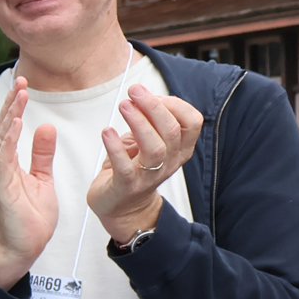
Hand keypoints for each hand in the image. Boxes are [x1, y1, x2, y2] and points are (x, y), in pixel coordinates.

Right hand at [0, 76, 58, 288]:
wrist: (24, 247)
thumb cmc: (31, 217)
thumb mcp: (42, 179)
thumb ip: (41, 154)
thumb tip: (45, 127)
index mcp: (3, 164)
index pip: (7, 129)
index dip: (14, 107)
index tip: (24, 86)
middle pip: (0, 128)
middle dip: (10, 103)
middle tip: (21, 80)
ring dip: (9, 114)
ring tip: (19, 94)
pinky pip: (2, 157)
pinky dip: (7, 138)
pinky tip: (14, 122)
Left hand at [88, 83, 202, 242]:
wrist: (121, 207)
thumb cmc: (132, 168)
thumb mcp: (145, 141)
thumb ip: (149, 122)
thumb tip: (147, 96)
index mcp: (179, 149)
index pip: (192, 122)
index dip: (174, 104)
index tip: (151, 95)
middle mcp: (170, 162)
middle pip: (172, 131)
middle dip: (154, 107)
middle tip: (134, 91)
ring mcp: (150, 175)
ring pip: (154, 147)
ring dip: (139, 123)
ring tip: (124, 105)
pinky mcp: (127, 185)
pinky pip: (124, 166)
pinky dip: (115, 147)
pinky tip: (107, 132)